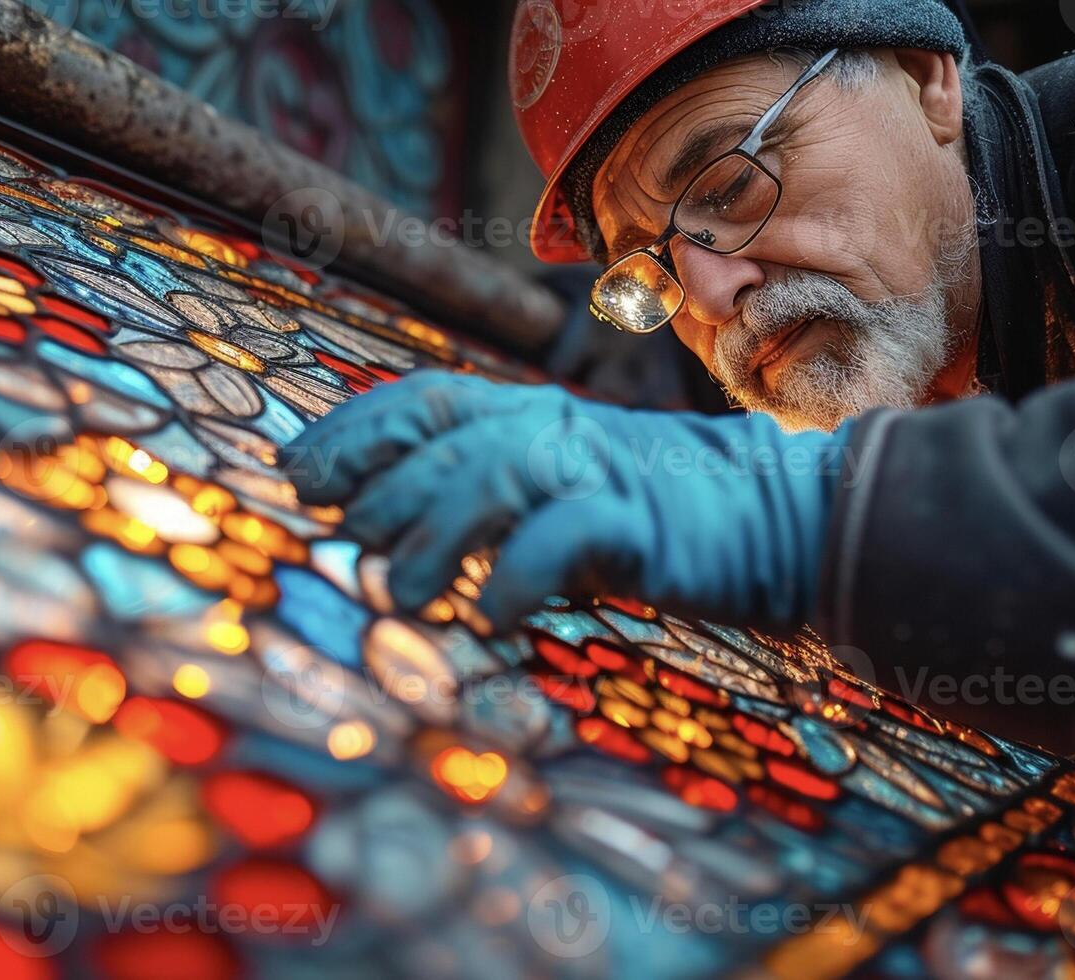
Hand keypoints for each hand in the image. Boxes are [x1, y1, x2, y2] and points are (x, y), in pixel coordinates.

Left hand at [283, 371, 852, 630]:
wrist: (775, 513)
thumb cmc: (650, 511)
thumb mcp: (558, 491)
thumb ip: (485, 499)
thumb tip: (383, 537)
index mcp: (531, 412)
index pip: (424, 400)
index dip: (355, 431)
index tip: (299, 471)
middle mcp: (555, 428)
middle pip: (446, 440)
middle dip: (383, 491)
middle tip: (350, 542)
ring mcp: (598, 469)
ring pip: (494, 478)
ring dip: (437, 538)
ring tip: (409, 597)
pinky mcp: (640, 520)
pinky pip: (564, 535)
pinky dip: (520, 576)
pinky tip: (493, 616)